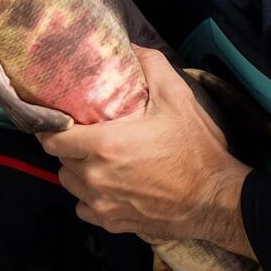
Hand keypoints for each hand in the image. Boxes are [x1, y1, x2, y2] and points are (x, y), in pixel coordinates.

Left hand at [37, 46, 253, 255]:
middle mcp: (95, 176)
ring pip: (69, 184)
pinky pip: (85, 210)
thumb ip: (151, 66)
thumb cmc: (197, 149)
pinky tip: (107, 188)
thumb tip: (132, 47)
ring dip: (78, 172)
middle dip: (69, 147)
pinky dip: (90, 200)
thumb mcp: (178, 98)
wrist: (218, 200)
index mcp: (103, 145)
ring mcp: (102, 203)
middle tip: (87, 137)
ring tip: (97, 162)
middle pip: (61, 160)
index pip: (52, 139)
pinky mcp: (113, 223)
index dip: (52, 129)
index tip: (60, 122)